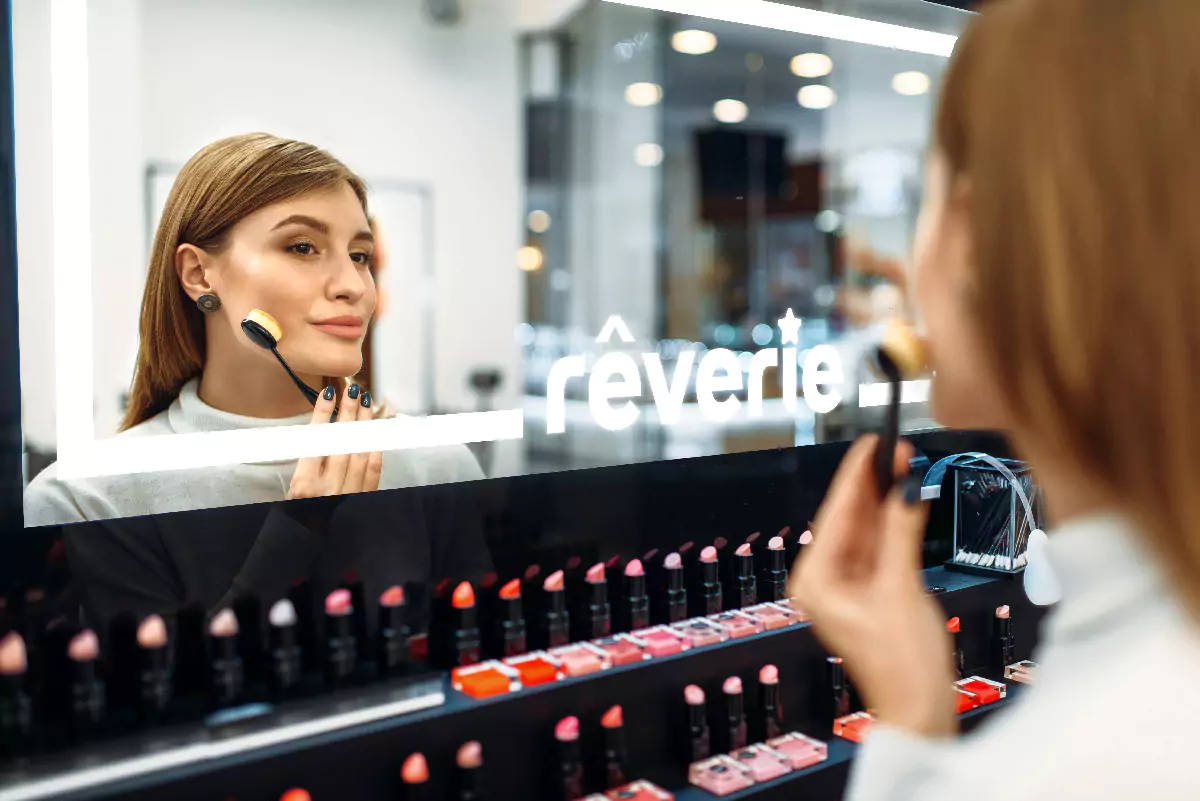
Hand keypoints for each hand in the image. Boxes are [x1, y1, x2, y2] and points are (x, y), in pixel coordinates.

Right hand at [287, 383, 383, 498]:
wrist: (315, 539)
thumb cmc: (303, 509)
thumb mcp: (295, 486)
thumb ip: (309, 458)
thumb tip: (322, 424)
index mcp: (304, 485)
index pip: (316, 441)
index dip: (323, 415)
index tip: (329, 394)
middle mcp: (327, 489)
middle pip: (341, 441)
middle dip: (348, 412)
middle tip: (352, 390)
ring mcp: (348, 493)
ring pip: (360, 450)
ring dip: (364, 423)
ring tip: (365, 402)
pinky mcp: (364, 497)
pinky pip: (373, 468)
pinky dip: (375, 445)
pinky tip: (376, 428)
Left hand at [788, 435, 956, 737]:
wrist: (921, 711)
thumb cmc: (903, 665)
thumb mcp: (901, 588)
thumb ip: (901, 532)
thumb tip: (907, 487)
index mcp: (815, 580)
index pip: (835, 513)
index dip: (857, 475)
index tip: (872, 443)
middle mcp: (824, 581)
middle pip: (850, 518)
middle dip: (876, 484)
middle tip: (898, 448)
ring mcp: (847, 588)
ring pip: (867, 531)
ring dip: (888, 501)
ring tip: (907, 465)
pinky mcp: (870, 594)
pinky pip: (879, 549)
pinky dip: (894, 526)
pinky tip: (908, 500)